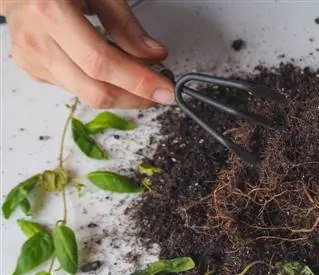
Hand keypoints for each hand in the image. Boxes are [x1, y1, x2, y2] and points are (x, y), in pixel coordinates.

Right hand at [1, 0, 173, 107]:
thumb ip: (126, 24)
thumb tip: (154, 55)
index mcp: (51, 13)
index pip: (102, 64)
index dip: (138, 82)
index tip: (165, 90)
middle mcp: (37, 41)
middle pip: (95, 91)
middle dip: (135, 98)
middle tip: (158, 92)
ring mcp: (32, 60)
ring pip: (87, 95)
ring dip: (120, 94)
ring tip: (137, 78)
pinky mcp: (34, 71)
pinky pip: (75, 89)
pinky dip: (100, 85)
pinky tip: (110, 72)